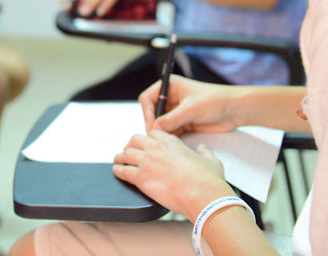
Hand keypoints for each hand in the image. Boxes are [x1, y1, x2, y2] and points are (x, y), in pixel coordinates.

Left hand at [113, 129, 233, 218]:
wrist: (203, 195)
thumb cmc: (208, 180)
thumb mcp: (211, 160)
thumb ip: (204, 152)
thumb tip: (202, 149)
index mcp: (172, 142)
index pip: (152, 132)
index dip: (147, 138)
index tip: (145, 144)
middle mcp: (157, 148)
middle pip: (134, 140)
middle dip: (130, 145)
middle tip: (129, 152)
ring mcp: (147, 162)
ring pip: (125, 154)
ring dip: (121, 157)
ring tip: (118, 161)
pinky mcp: (141, 177)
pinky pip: (122, 170)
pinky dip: (118, 171)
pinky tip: (116, 171)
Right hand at [139, 75, 241, 134]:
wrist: (234, 110)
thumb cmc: (215, 100)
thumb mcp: (191, 109)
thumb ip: (171, 119)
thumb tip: (154, 128)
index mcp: (170, 86)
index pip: (148, 98)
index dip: (147, 111)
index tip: (151, 125)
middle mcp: (172, 98)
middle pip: (153, 112)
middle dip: (154, 123)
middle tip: (156, 136)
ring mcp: (177, 111)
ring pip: (161, 123)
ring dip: (162, 132)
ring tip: (165, 141)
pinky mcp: (184, 122)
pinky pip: (171, 131)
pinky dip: (170, 137)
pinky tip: (173, 143)